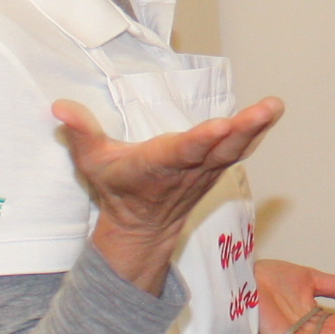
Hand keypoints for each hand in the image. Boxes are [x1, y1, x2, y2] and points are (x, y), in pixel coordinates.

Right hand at [52, 95, 285, 295]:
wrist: (141, 227)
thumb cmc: (117, 189)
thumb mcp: (92, 163)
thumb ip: (80, 133)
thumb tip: (60, 106)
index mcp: (159, 165)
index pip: (185, 151)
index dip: (203, 140)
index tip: (222, 125)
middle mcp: (188, 169)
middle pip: (220, 148)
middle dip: (244, 129)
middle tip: (267, 108)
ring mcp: (206, 171)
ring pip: (235, 149)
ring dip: (256, 128)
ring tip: (274, 105)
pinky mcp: (215, 169)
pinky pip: (239, 150)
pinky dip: (255, 133)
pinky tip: (269, 113)